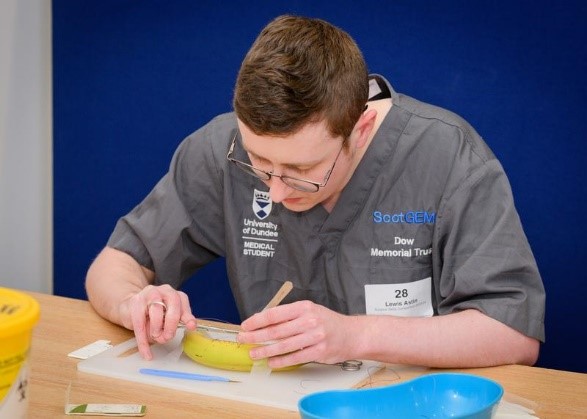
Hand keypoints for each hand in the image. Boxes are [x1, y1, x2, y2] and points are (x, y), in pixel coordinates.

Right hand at [122, 284, 196, 359]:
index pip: (183, 302)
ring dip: (157, 328)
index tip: (191, 327)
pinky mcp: (135, 302)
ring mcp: (149, 293)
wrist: (130, 308)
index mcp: (174, 294)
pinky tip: (146, 352)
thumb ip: (176, 323)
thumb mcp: (167, 319)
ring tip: (156, 338)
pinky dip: (143, 340)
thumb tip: (180, 331)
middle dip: (172, 323)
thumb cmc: (153, 315)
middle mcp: (164, 291)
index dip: (188, 315)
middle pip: (173, 303)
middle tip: (168, 337)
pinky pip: (139, 323)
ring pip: (156, 310)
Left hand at [237, 300, 357, 368]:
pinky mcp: (319, 352)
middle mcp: (309, 320)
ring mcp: (315, 337)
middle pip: (276, 330)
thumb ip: (289, 315)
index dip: (257, 320)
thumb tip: (263, 320)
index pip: (275, 314)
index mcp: (304, 307)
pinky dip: (281, 361)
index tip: (246, 326)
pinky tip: (271, 361)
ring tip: (253, 353)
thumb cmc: (327, 322)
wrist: (352, 334)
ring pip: (283, 345)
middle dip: (256, 336)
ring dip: (265, 350)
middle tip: (243, 340)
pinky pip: (295, 357)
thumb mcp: (310, 311)